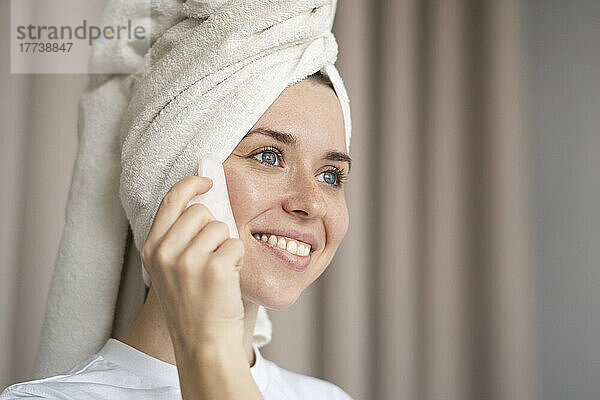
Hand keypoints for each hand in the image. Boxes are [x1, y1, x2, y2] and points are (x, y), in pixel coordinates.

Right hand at [140, 176, 245, 352]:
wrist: (203, 344)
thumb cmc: (193, 306)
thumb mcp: (172, 269)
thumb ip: (180, 237)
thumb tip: (205, 198)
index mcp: (151, 249)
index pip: (170, 200)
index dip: (190, 185)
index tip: (206, 180)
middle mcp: (164, 252)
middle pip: (201, 212)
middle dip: (214, 229)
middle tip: (211, 258)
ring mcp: (187, 260)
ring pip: (221, 227)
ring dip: (226, 247)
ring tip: (218, 274)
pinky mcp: (214, 267)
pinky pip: (236, 245)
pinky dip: (237, 261)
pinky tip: (227, 282)